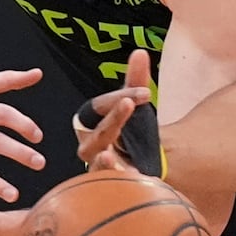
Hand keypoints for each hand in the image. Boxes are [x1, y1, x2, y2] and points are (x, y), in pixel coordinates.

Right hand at [74, 48, 153, 171]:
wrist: (144, 165)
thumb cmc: (133, 133)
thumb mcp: (136, 106)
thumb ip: (136, 81)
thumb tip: (139, 52)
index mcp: (91, 120)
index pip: (99, 105)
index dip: (119, 97)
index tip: (147, 93)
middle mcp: (89, 143)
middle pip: (97, 130)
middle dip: (113, 117)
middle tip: (129, 103)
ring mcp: (96, 165)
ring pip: (95, 158)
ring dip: (103, 154)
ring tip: (110, 154)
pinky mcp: (107, 183)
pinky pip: (105, 181)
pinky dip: (113, 175)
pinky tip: (126, 171)